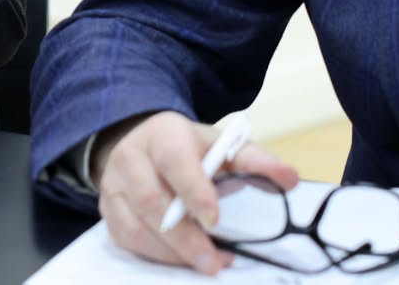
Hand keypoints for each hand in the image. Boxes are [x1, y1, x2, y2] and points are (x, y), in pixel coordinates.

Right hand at [93, 112, 299, 274]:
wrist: (139, 142)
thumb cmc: (187, 149)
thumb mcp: (219, 145)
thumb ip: (254, 160)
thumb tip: (291, 178)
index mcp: (162, 134)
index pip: (174, 161)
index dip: (193, 190)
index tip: (215, 220)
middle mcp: (131, 158)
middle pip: (151, 200)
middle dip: (184, 237)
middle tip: (215, 262)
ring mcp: (113, 186)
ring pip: (135, 226)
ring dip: (170, 252)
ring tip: (204, 265)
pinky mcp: (108, 212)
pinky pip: (126, 241)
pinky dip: (154, 256)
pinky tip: (180, 262)